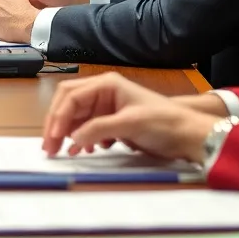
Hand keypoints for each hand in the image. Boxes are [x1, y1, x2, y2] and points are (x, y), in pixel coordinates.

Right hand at [42, 72, 218, 162]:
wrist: (189, 135)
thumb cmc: (163, 123)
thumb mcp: (130, 124)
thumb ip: (99, 129)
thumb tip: (72, 139)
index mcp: (107, 85)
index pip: (71, 96)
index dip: (58, 117)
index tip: (53, 139)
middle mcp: (103, 92)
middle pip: (69, 104)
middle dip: (57, 124)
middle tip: (49, 147)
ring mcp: (107, 108)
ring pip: (76, 117)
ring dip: (67, 133)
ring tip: (60, 152)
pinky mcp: (113, 123)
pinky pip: (88, 128)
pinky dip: (81, 139)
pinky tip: (82, 150)